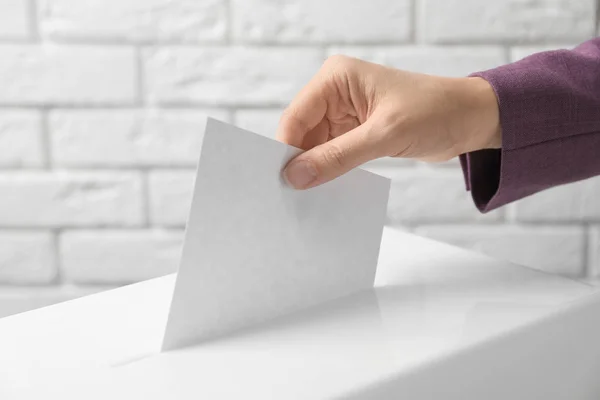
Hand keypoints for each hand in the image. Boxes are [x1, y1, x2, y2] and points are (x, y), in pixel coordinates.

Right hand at [276, 55, 501, 188]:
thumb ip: (338, 157)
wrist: (471, 119)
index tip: (283, 181)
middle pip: (302, 133)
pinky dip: (330, 171)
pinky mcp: (356, 131)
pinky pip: (332, 154)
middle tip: (293, 195)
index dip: (287, 149)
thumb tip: (296, 177)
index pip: (297, 116)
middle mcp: (335, 92)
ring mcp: (345, 113)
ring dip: (315, 169)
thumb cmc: (435, 111)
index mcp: (336, 78)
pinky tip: (328, 188)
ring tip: (310, 196)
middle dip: (300, 162)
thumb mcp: (384, 135)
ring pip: (315, 146)